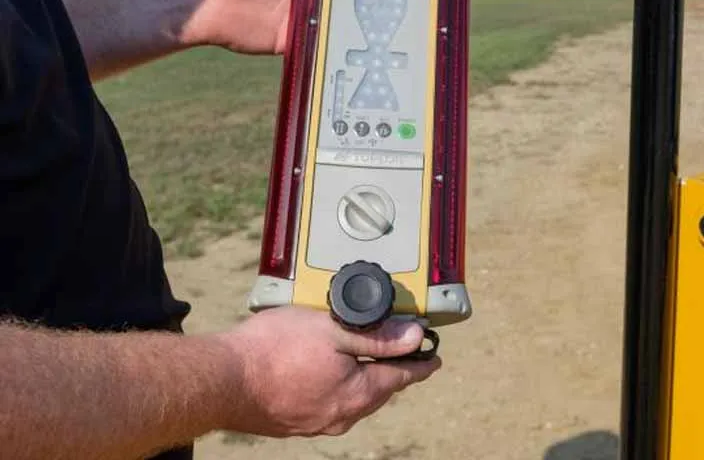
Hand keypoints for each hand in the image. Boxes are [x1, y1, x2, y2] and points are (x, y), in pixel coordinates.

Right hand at [219, 306, 440, 437]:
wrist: (222, 379)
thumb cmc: (274, 351)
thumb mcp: (333, 329)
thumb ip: (377, 336)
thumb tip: (414, 337)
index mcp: (356, 395)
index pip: (401, 377)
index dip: (419, 364)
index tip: (432, 358)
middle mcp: (339, 416)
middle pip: (378, 390)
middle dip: (392, 370)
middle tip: (403, 351)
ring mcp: (314, 421)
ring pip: (352, 398)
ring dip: (363, 377)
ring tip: (366, 355)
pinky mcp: (292, 420)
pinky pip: (328, 401)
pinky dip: (337, 384)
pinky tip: (327, 370)